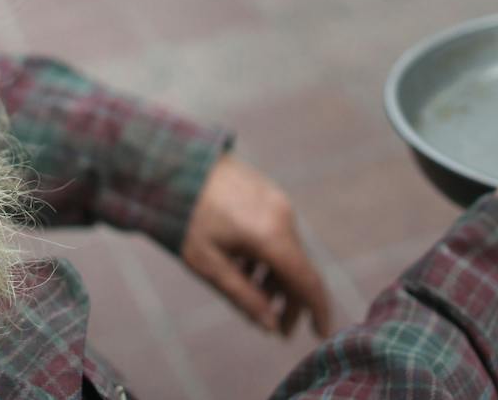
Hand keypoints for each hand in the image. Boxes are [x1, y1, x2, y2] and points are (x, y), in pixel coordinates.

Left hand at [181, 154, 330, 338]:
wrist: (176, 162)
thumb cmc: (187, 216)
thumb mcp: (209, 264)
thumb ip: (243, 297)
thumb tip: (271, 326)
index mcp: (271, 236)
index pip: (308, 281)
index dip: (318, 311)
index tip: (321, 335)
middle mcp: (283, 216)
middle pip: (298, 268)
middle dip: (290, 302)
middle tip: (278, 330)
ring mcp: (278, 201)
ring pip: (287, 250)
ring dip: (276, 279)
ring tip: (252, 294)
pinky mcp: (269, 193)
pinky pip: (278, 232)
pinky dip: (269, 256)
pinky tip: (245, 266)